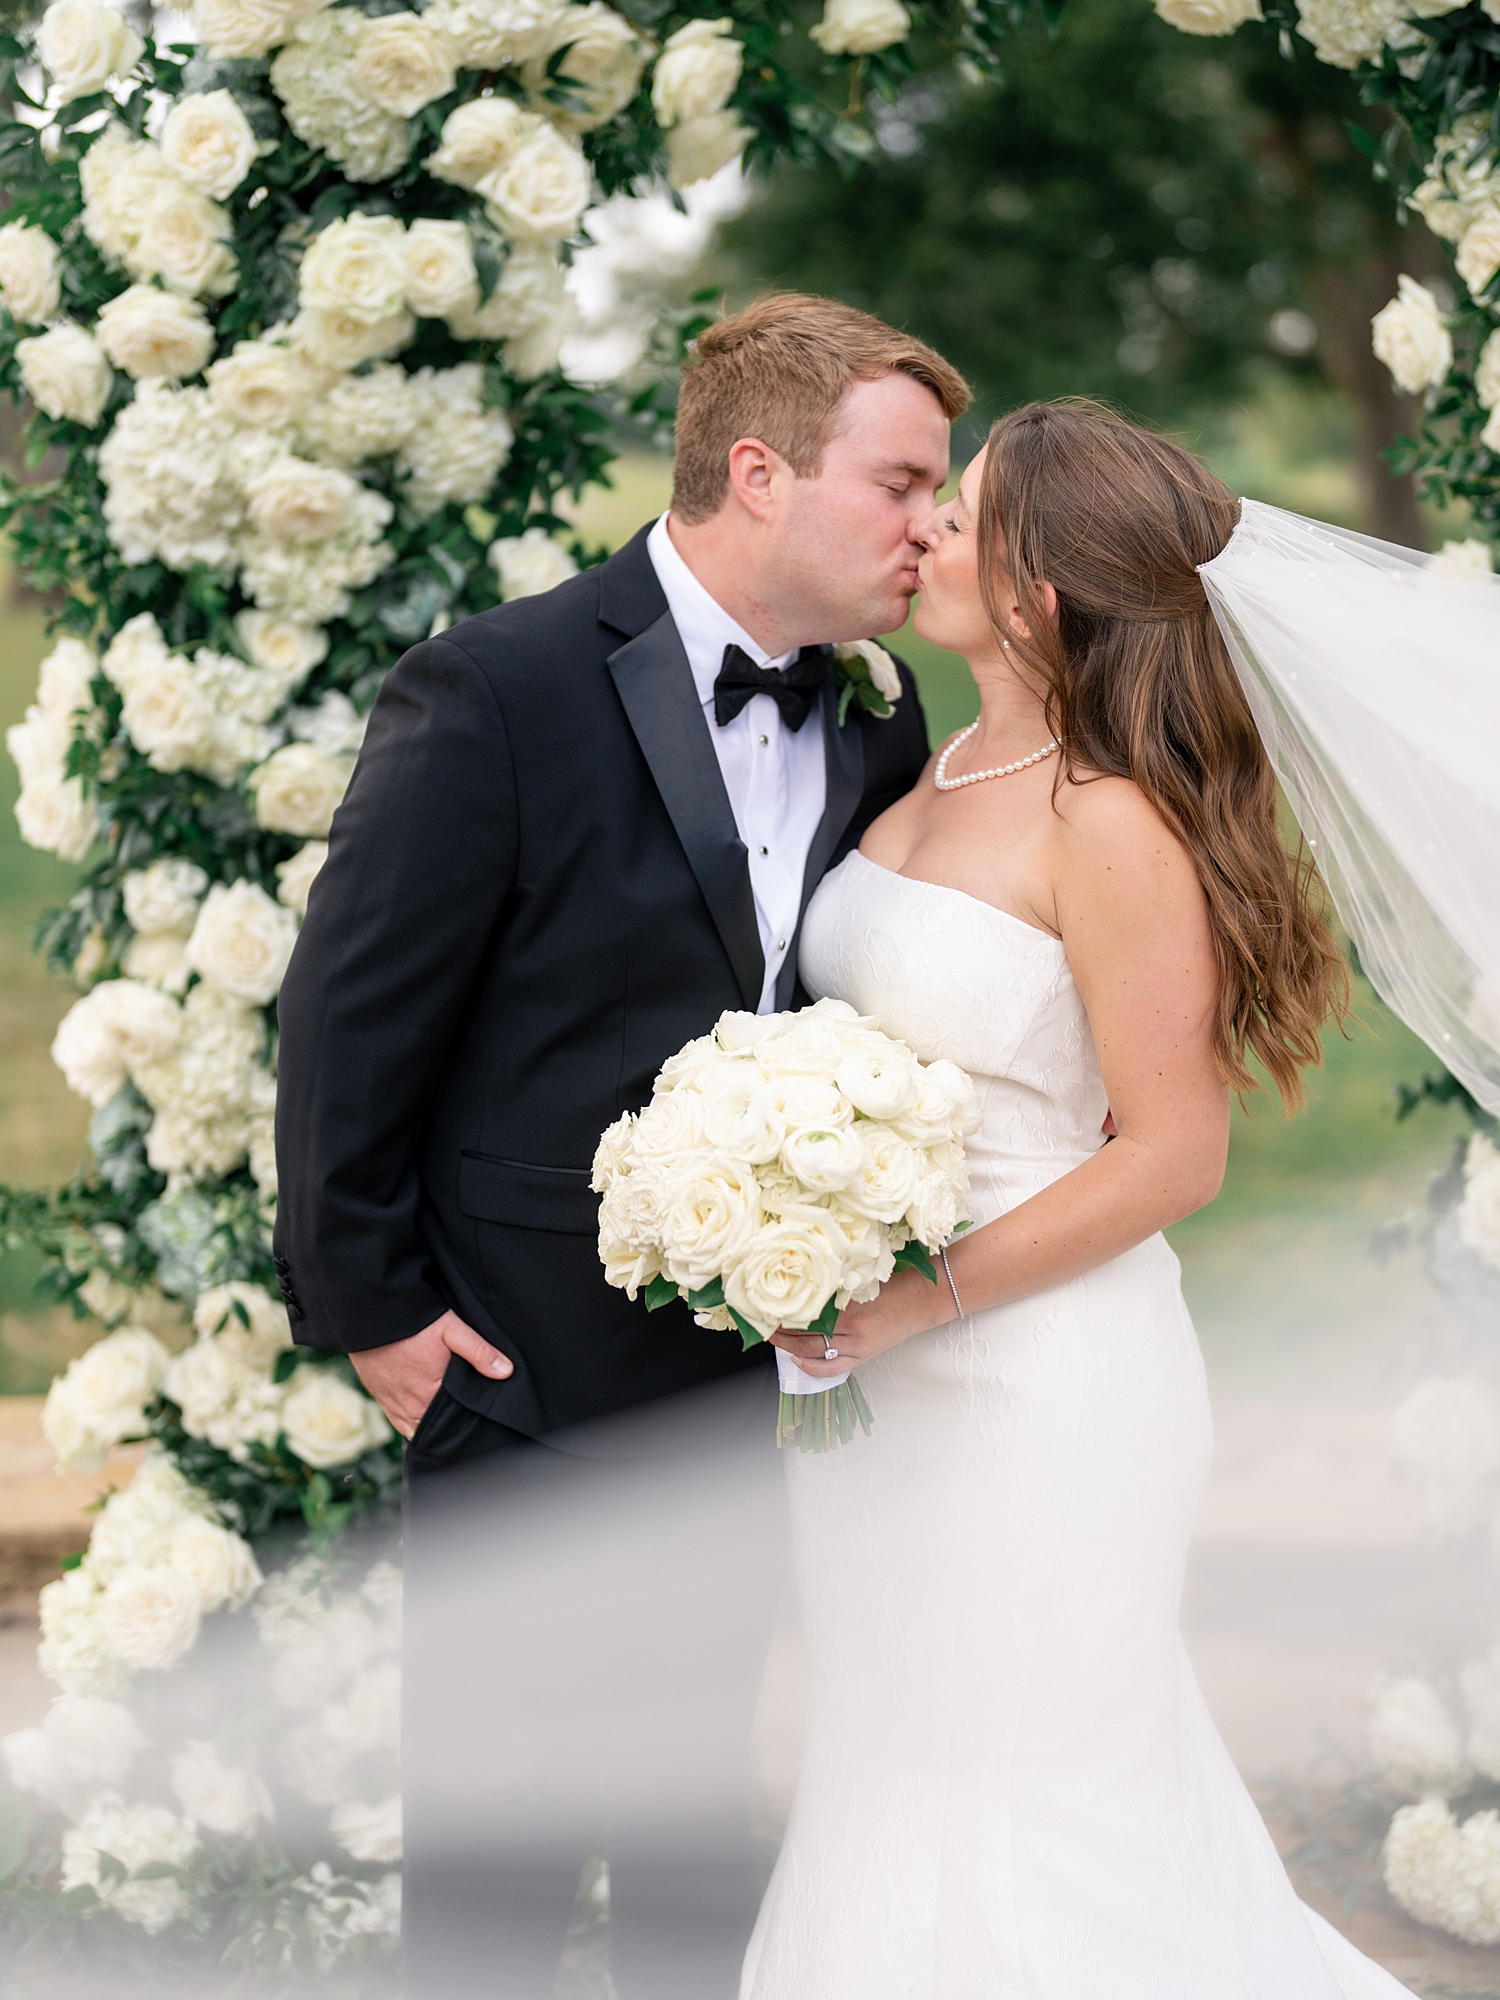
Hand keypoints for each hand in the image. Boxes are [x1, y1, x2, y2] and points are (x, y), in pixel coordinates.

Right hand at [351, 1309, 511, 1439]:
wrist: (373, 1314)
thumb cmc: (413, 1322)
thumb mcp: (452, 1329)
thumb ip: (479, 1351)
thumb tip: (507, 1372)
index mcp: (431, 1393)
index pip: (456, 1419)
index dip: (469, 1418)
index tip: (481, 1417)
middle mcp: (411, 1406)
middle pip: (437, 1427)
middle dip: (452, 1425)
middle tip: (468, 1419)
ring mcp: (394, 1404)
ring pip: (418, 1428)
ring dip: (432, 1425)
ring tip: (449, 1419)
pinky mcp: (381, 1399)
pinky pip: (400, 1423)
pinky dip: (413, 1423)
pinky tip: (425, 1417)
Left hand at [769, 1264, 956, 1380]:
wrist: (925, 1298)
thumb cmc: (898, 1281)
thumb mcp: (861, 1275)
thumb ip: (832, 1283)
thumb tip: (799, 1284)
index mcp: (850, 1303)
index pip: (804, 1309)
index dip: (780, 1309)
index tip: (763, 1302)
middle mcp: (853, 1328)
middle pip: (803, 1334)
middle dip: (777, 1329)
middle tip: (759, 1320)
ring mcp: (858, 1346)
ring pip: (812, 1351)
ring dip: (787, 1346)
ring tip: (771, 1337)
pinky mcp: (864, 1356)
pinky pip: (832, 1368)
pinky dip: (811, 1367)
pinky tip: (796, 1360)